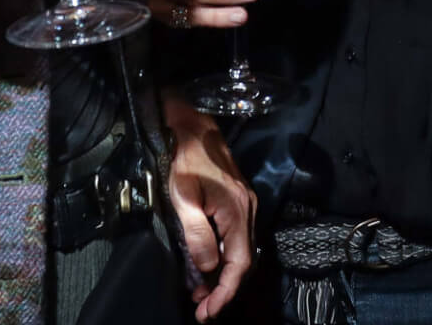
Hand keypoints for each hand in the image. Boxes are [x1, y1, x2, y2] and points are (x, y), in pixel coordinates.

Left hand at [165, 95, 256, 319]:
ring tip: (201, 293)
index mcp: (237, 211)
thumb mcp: (182, 198)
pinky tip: (207, 264)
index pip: (238, 264)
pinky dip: (224, 257)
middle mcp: (249, 210)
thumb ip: (197, 234)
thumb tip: (208, 267)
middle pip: (243, 261)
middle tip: (202, 309)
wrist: (193, 125)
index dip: (225, 291)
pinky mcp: (239, 201)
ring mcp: (246, 205)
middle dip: (223, 289)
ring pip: (241, 251)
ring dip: (223, 275)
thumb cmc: (184, 159)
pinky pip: (236, 238)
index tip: (208, 312)